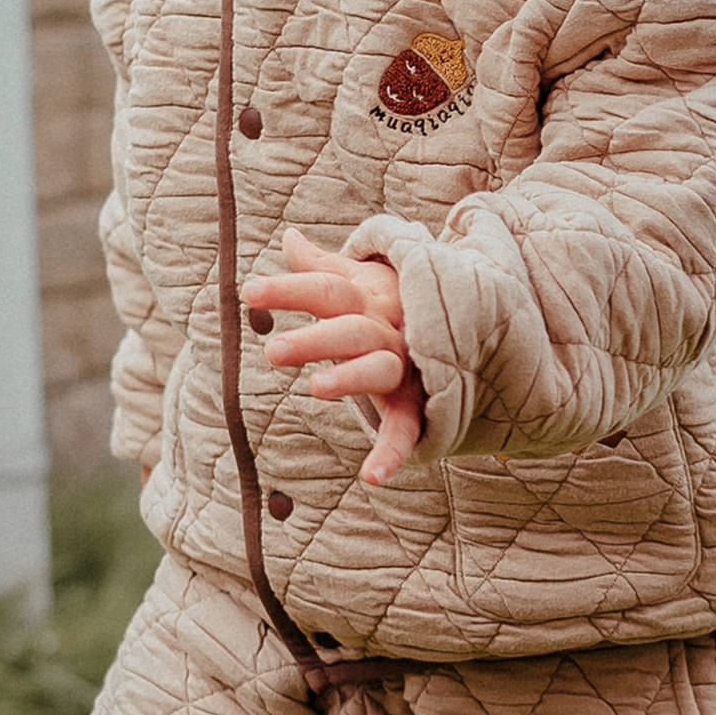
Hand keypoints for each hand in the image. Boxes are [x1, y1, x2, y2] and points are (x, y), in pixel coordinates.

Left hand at [241, 227, 425, 485]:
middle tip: (272, 350)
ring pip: (379, 369)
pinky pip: (407, 428)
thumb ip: (322, 266)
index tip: (247, 290)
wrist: (469, 326)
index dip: (288, 288)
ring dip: (349, 378)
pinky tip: (372, 478)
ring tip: (314, 389)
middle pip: (350, 330)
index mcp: (369, 299)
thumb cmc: (394, 306)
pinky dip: (392, 452)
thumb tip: (289, 236)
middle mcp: (388, 329)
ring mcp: (406, 365)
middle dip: (314, 339)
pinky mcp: (419, 402)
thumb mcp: (362, 283)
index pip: (326, 289)